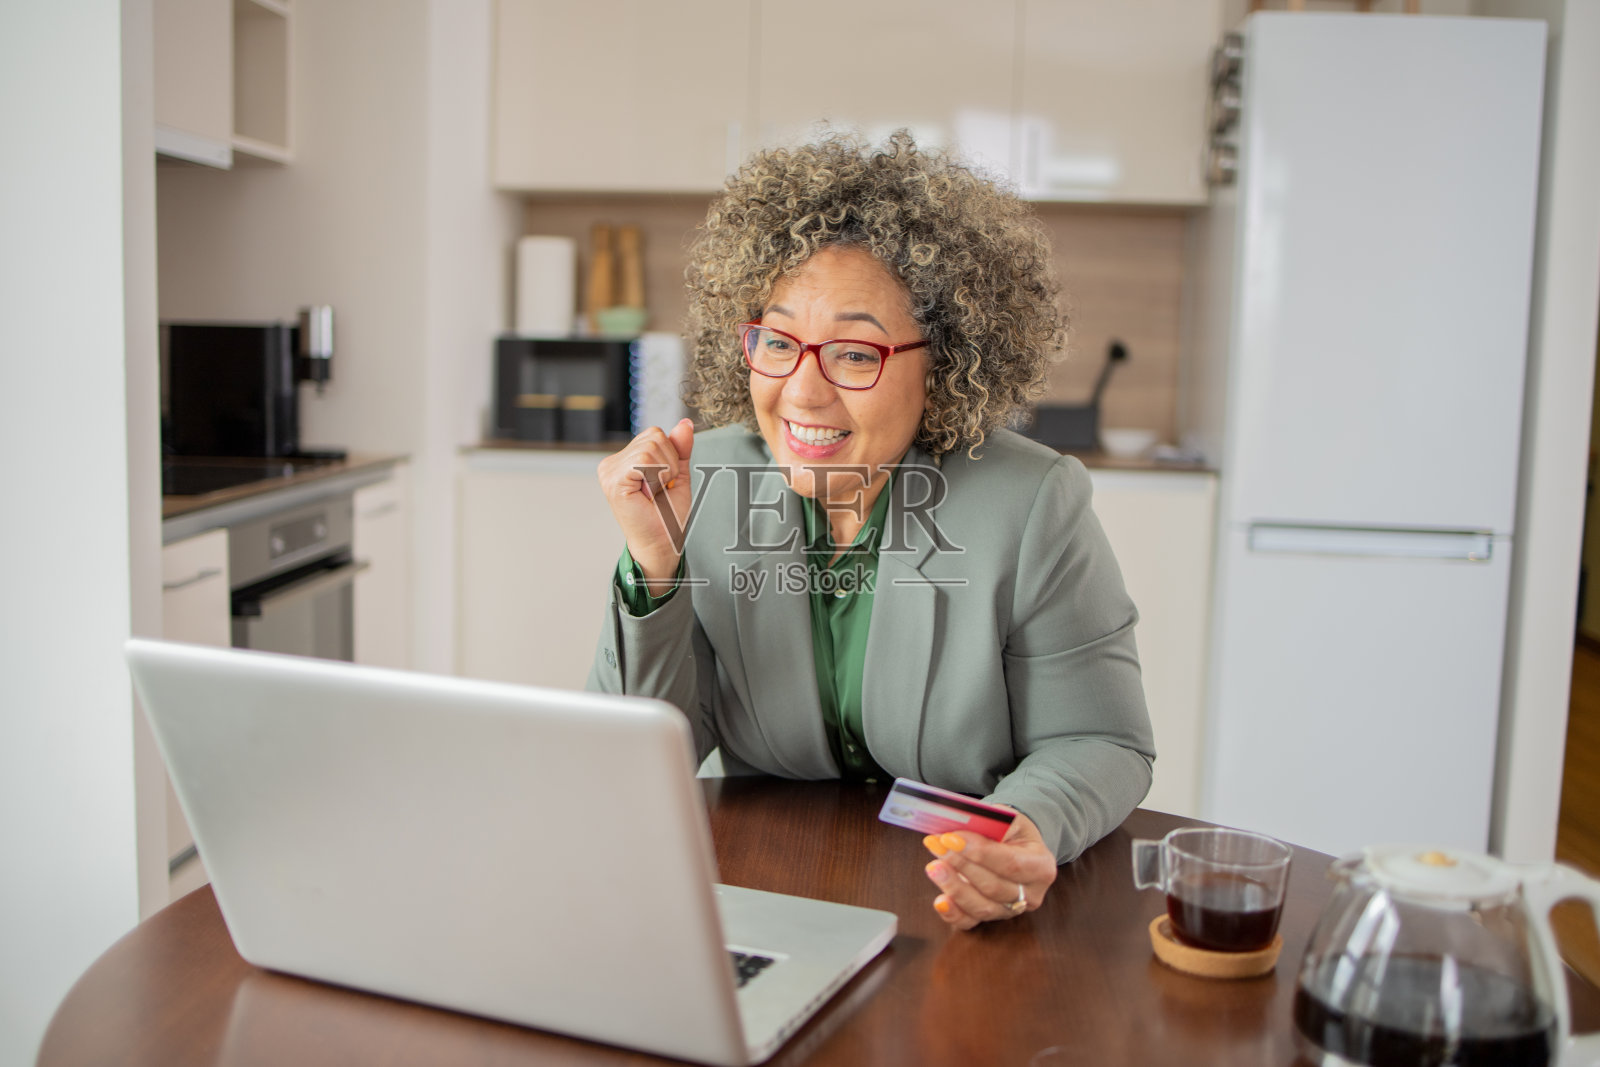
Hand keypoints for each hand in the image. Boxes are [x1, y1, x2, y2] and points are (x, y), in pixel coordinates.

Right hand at [597, 418, 694, 584]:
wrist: (663, 541)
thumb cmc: (667, 513)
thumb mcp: (678, 473)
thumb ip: (679, 448)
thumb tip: (685, 423)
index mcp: (625, 459)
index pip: (655, 433)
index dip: (671, 456)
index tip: (664, 481)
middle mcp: (612, 462)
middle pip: (655, 437)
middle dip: (669, 464)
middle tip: (659, 489)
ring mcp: (609, 471)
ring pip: (651, 448)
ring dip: (663, 474)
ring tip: (653, 493)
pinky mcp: (612, 481)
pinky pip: (644, 461)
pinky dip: (656, 478)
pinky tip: (648, 494)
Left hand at [922, 811, 1057, 929]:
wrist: (1016, 847)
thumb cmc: (1012, 832)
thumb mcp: (1009, 819)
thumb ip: (990, 822)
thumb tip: (960, 824)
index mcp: (1041, 866)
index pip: (1011, 863)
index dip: (980, 852)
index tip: (952, 838)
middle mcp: (1031, 894)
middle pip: (993, 886)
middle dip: (961, 865)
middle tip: (938, 846)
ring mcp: (1012, 910)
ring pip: (981, 907)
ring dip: (953, 886)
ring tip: (934, 866)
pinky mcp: (991, 917)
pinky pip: (970, 922)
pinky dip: (953, 913)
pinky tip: (940, 900)